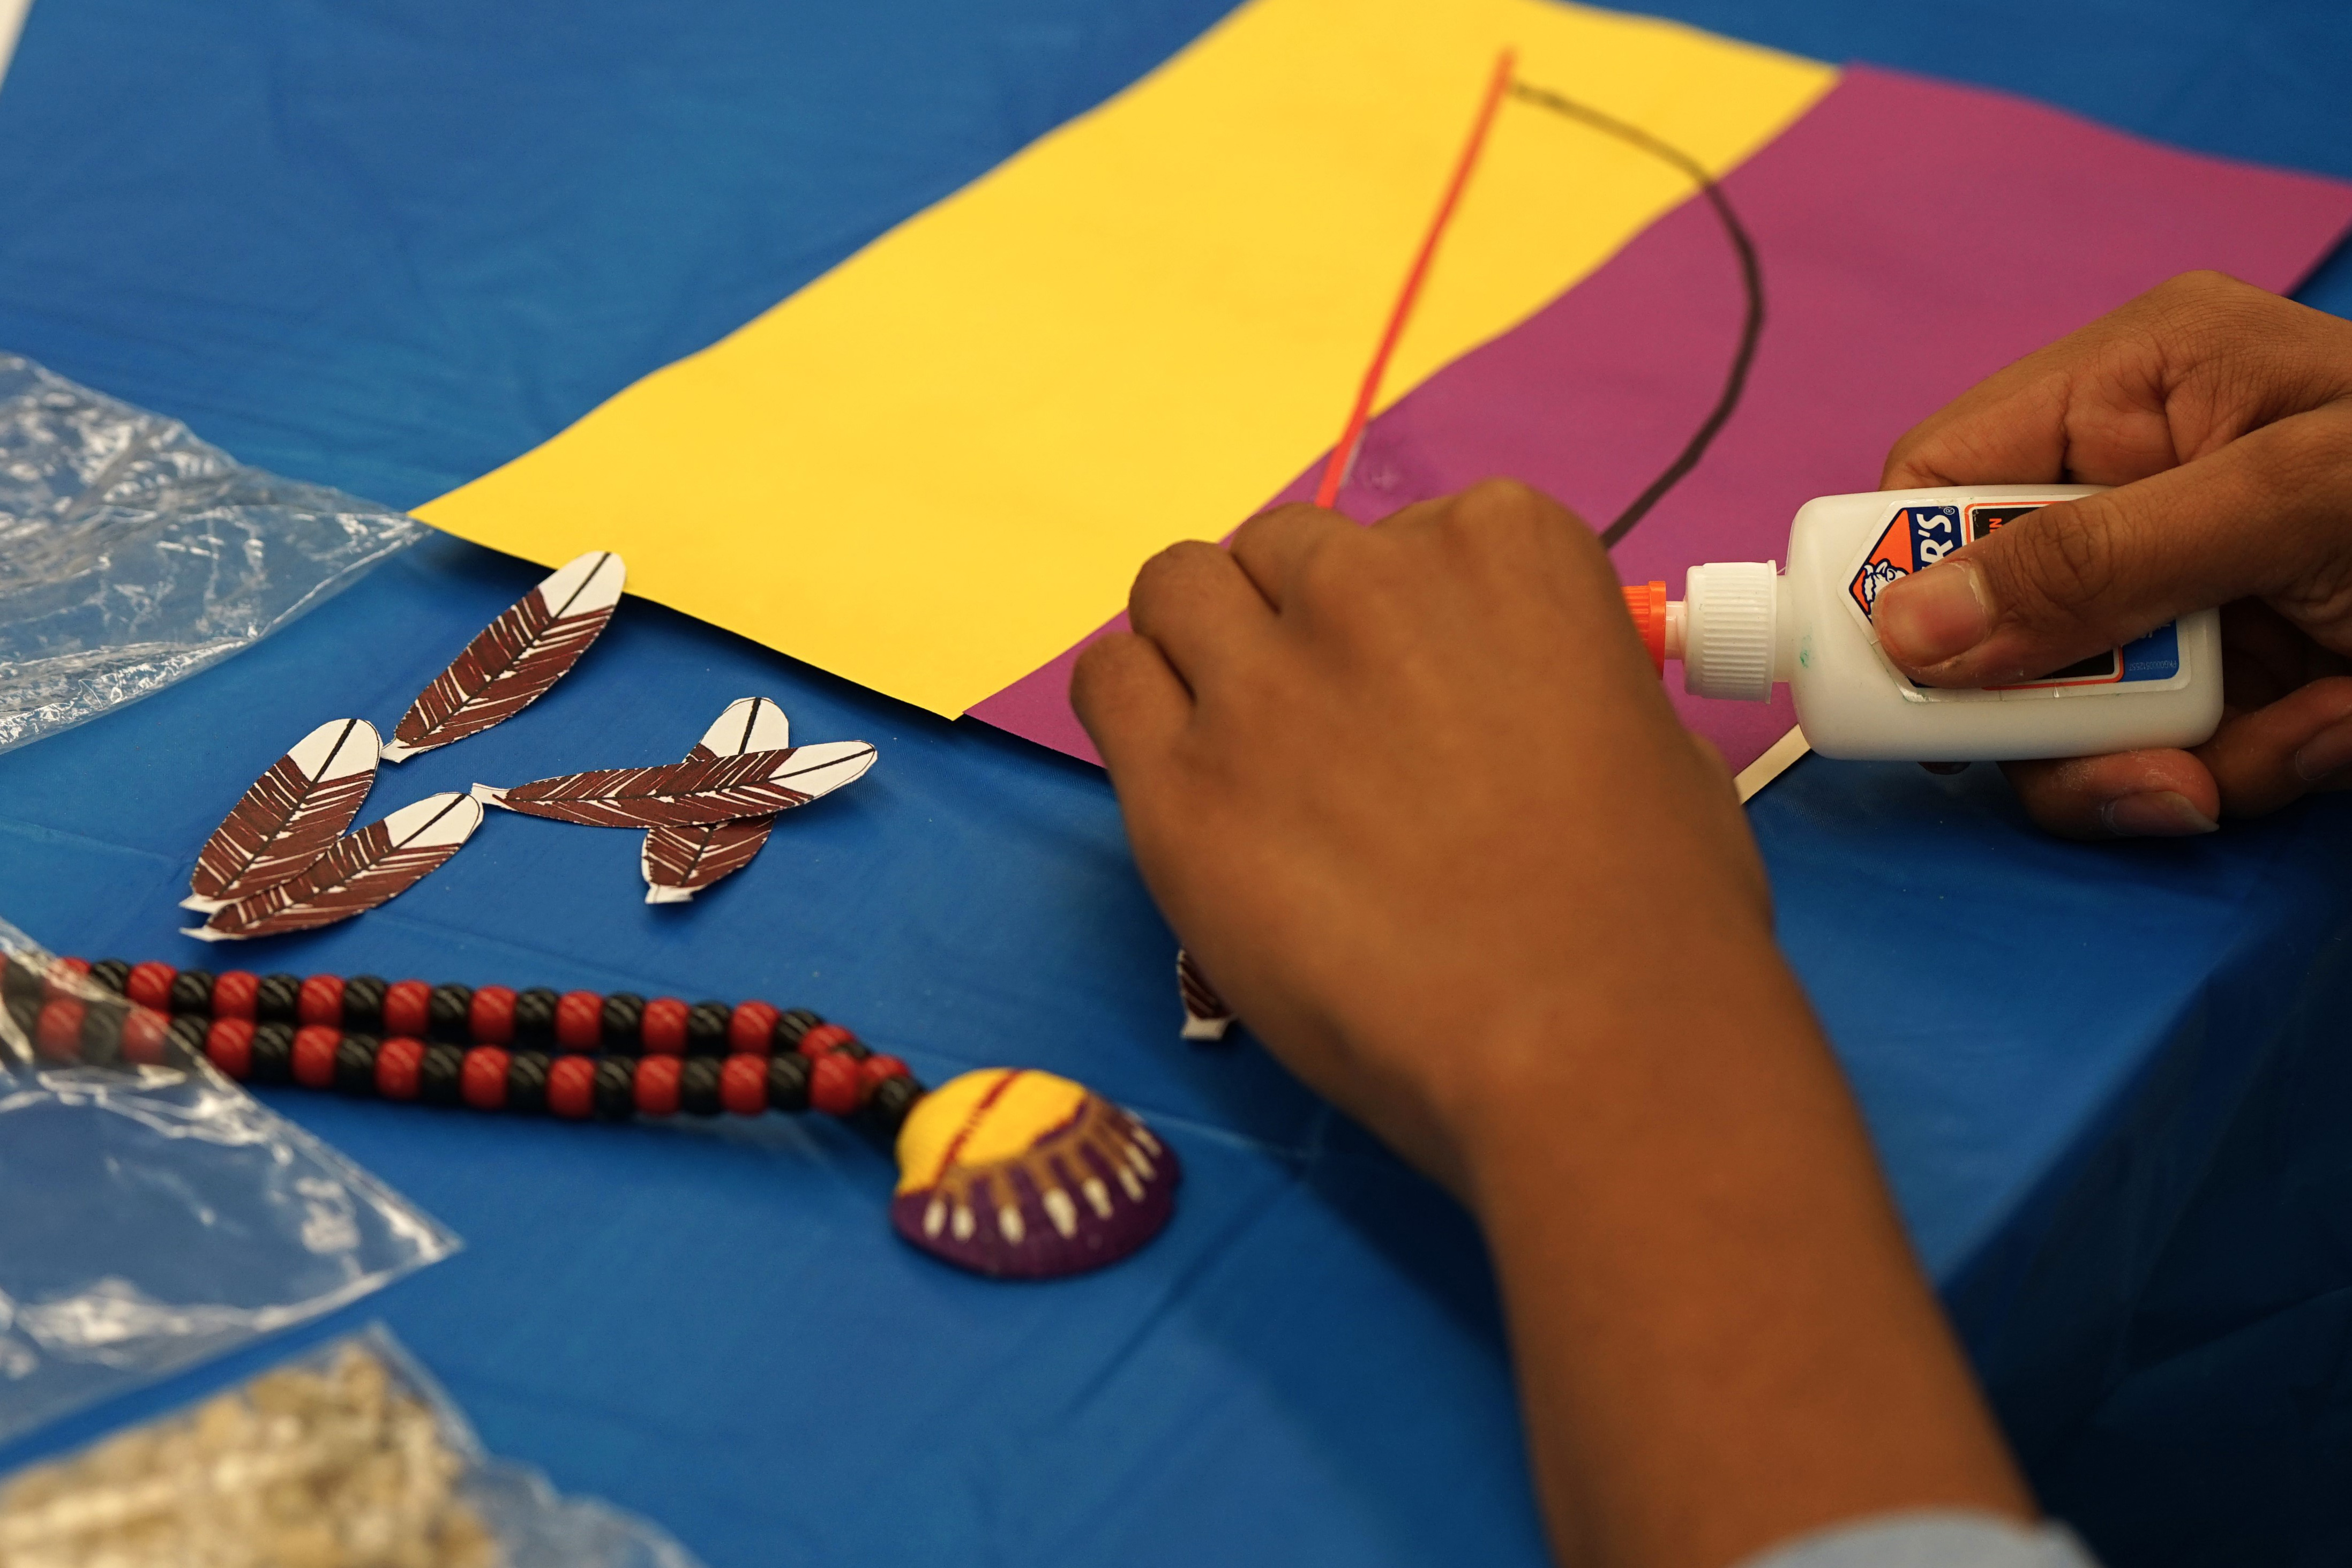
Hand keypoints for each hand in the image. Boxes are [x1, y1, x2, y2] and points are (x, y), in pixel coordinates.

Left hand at [1074, 481, 2028, 1567]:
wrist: (1591, 1042)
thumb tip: (1504, 697)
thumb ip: (1552, 675)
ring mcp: (1260, 677)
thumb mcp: (1643, 737)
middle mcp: (1366, 579)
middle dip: (1295, 627)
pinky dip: (1134, 709)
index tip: (1419, 693)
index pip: (1403, 532)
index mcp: (1499, 545)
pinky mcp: (1177, 783)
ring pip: (1176, 591)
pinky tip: (1180, 775)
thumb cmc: (1654, 913)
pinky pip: (1108, 681)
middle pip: (1279, 555)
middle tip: (1324, 735)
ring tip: (1240, 747)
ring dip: (1201, 648)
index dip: (1402, 618)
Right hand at [1872, 271, 2351, 837]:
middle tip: (2130, 760)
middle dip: (2050, 708)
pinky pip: (2168, 754)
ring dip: (2156, 760)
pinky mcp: (2240, 678)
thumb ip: (2099, 560)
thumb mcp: (2293, 503)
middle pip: (1985, 619)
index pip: (1936, 483)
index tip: (1895, 682)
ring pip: (2069, 712)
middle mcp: (2138, 486)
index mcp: (2131, 388)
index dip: (1895, 582)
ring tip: (2277, 749)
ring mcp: (2186, 590)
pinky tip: (2331, 736)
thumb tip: (1905, 629)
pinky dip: (2240, 772)